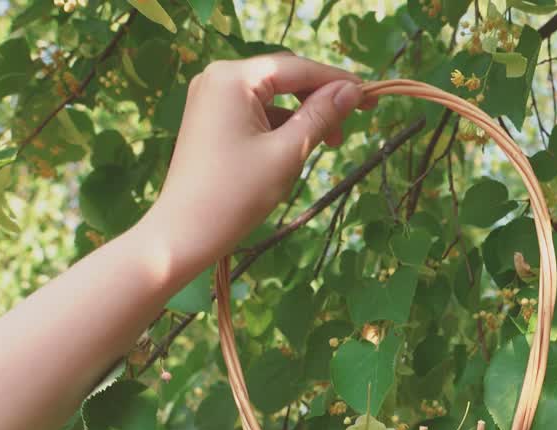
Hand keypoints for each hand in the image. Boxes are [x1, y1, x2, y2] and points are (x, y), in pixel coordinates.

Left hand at [152, 53, 370, 270]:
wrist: (184, 233)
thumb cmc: (236, 193)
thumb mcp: (287, 152)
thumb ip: (321, 115)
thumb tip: (353, 90)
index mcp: (233, 78)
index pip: (297, 69)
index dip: (337, 81)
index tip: (371, 96)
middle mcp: (218, 78)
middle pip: (284, 78)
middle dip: (320, 99)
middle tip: (352, 125)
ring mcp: (212, 99)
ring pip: (273, 96)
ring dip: (304, 115)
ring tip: (330, 144)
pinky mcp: (211, 119)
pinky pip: (257, 112)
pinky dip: (282, 125)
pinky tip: (299, 147)